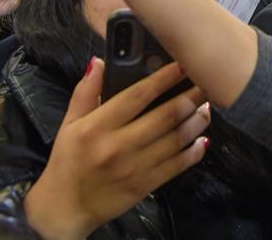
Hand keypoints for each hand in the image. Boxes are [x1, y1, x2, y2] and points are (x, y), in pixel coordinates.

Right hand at [24, 58, 209, 239]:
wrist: (65, 208)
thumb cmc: (68, 161)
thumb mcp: (69, 124)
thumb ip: (85, 92)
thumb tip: (100, 62)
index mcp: (97, 127)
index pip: (138, 95)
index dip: (164, 78)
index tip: (183, 65)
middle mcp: (118, 146)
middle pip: (165, 116)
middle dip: (191, 97)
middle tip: (206, 84)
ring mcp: (134, 167)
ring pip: (176, 139)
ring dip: (197, 121)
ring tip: (207, 108)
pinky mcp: (145, 185)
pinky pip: (177, 165)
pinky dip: (194, 151)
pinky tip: (202, 139)